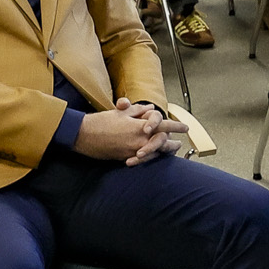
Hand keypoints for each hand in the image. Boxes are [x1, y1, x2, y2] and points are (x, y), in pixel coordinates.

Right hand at [73, 98, 187, 165]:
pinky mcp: (124, 158)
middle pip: (163, 144)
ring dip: (163, 152)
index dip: (176, 127)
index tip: (185, 127)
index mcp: (139, 127)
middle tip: (180, 143)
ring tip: (170, 151)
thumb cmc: (101, 121)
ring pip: (154, 154)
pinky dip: (150, 157)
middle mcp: (138, 141)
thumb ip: (138, 111)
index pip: (164, 127)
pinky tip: (153, 156)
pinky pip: (142, 159)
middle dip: (173, 144)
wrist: (83, 136)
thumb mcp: (121, 112)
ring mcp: (132, 151)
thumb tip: (150, 109)